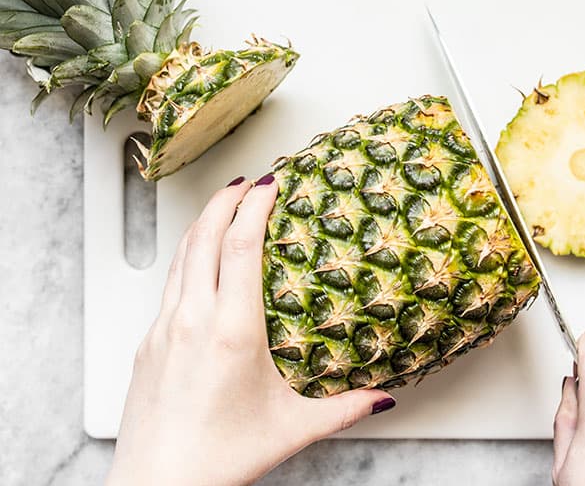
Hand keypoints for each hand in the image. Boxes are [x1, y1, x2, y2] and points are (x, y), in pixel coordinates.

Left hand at [106, 175, 394, 485]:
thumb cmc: (218, 458)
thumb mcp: (292, 429)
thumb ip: (344, 409)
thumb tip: (382, 398)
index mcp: (231, 332)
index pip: (239, 247)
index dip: (253, 207)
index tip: (269, 182)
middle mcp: (193, 320)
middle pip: (204, 237)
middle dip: (225, 199)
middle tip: (247, 180)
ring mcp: (164, 328)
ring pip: (181, 256)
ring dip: (203, 223)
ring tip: (223, 208)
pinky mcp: (148, 342)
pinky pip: (170, 284)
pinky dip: (188, 257)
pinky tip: (201, 263)